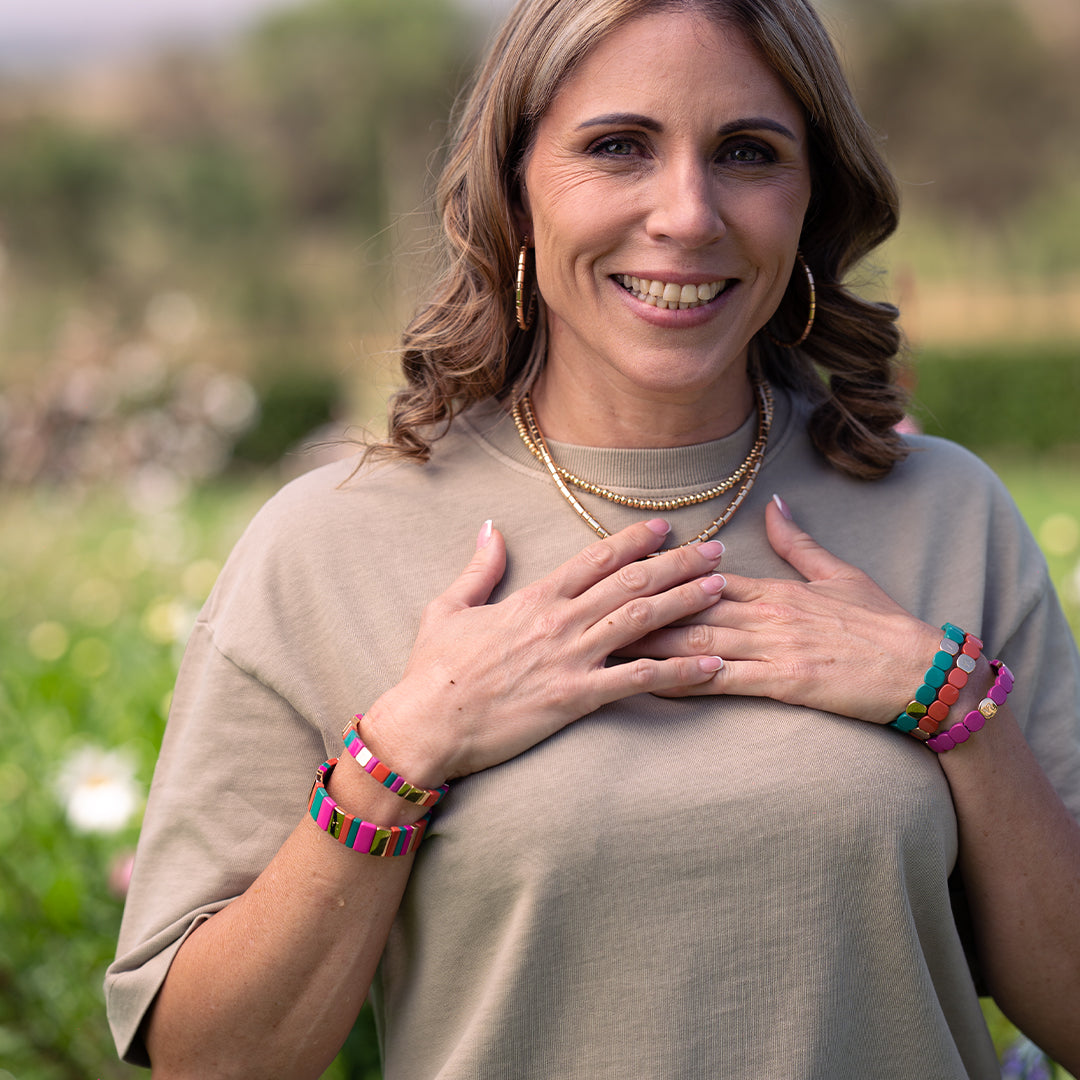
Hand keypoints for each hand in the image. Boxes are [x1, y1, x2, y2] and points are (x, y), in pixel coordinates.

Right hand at [365, 519, 728, 782]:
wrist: (427, 723)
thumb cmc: (434, 669)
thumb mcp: (447, 607)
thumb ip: (479, 567)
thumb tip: (489, 527)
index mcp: (534, 598)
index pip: (594, 558)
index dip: (634, 540)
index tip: (665, 527)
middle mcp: (560, 621)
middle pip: (631, 582)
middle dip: (678, 562)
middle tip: (716, 550)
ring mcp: (571, 659)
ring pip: (642, 620)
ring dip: (686, 601)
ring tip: (722, 588)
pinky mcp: (576, 698)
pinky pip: (638, 680)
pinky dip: (679, 671)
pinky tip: (712, 665)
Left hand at [620, 497, 940, 723]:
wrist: (924, 670)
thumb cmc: (882, 624)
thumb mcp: (840, 573)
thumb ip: (798, 542)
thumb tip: (773, 503)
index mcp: (777, 589)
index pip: (706, 577)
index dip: (661, 574)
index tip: (621, 572)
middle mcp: (768, 614)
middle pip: (691, 607)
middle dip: (641, 608)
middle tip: (594, 608)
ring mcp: (775, 648)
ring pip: (699, 640)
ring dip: (650, 642)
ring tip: (606, 642)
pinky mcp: (785, 683)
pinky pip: (725, 681)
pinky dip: (686, 680)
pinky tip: (653, 682)